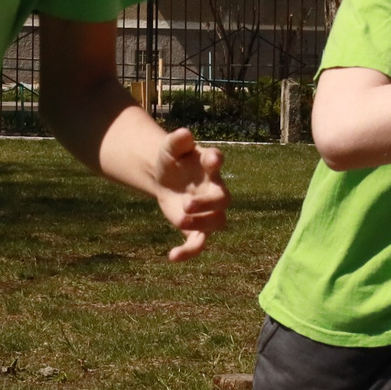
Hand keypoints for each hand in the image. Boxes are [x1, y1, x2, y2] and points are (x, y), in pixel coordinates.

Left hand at [154, 126, 230, 261]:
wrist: (167, 180)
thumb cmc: (173, 161)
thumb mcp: (169, 149)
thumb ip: (176, 141)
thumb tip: (184, 133)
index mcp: (208, 165)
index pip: (217, 161)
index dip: (216, 161)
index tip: (213, 160)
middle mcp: (213, 189)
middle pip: (223, 199)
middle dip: (208, 204)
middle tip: (187, 204)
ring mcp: (207, 210)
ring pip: (217, 222)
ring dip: (200, 224)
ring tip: (179, 219)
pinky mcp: (195, 228)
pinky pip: (198, 243)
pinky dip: (188, 252)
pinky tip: (172, 256)